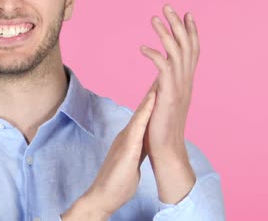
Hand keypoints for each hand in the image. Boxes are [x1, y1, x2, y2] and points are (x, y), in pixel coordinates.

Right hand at [62, 90, 156, 220]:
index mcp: (131, 139)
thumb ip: (138, 150)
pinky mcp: (127, 148)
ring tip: (162, 78)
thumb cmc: (118, 183)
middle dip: (154, 91)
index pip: (145, 116)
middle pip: (143, 109)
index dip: (154, 100)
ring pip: (141, 113)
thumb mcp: (132, 161)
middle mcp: (128, 135)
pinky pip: (139, 126)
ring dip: (151, 95)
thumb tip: (145, 145)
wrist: (103, 196)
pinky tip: (153, 100)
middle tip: (164, 71)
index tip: (163, 84)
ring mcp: (126, 140)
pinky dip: (146, 111)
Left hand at [139, 4, 198, 201]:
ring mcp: (179, 87)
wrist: (166, 150)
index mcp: (186, 81)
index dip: (190, 31)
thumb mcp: (165, 100)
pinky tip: (143, 47)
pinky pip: (163, 68)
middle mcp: (186, 81)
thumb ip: (165, 86)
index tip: (186, 13)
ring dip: (165, 33)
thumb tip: (160, 77)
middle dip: (178, 24)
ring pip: (176, 52)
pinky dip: (154, 55)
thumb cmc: (162, 127)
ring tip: (154, 17)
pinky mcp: (169, 94)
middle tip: (168, 6)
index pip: (192, 50)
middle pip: (186, 45)